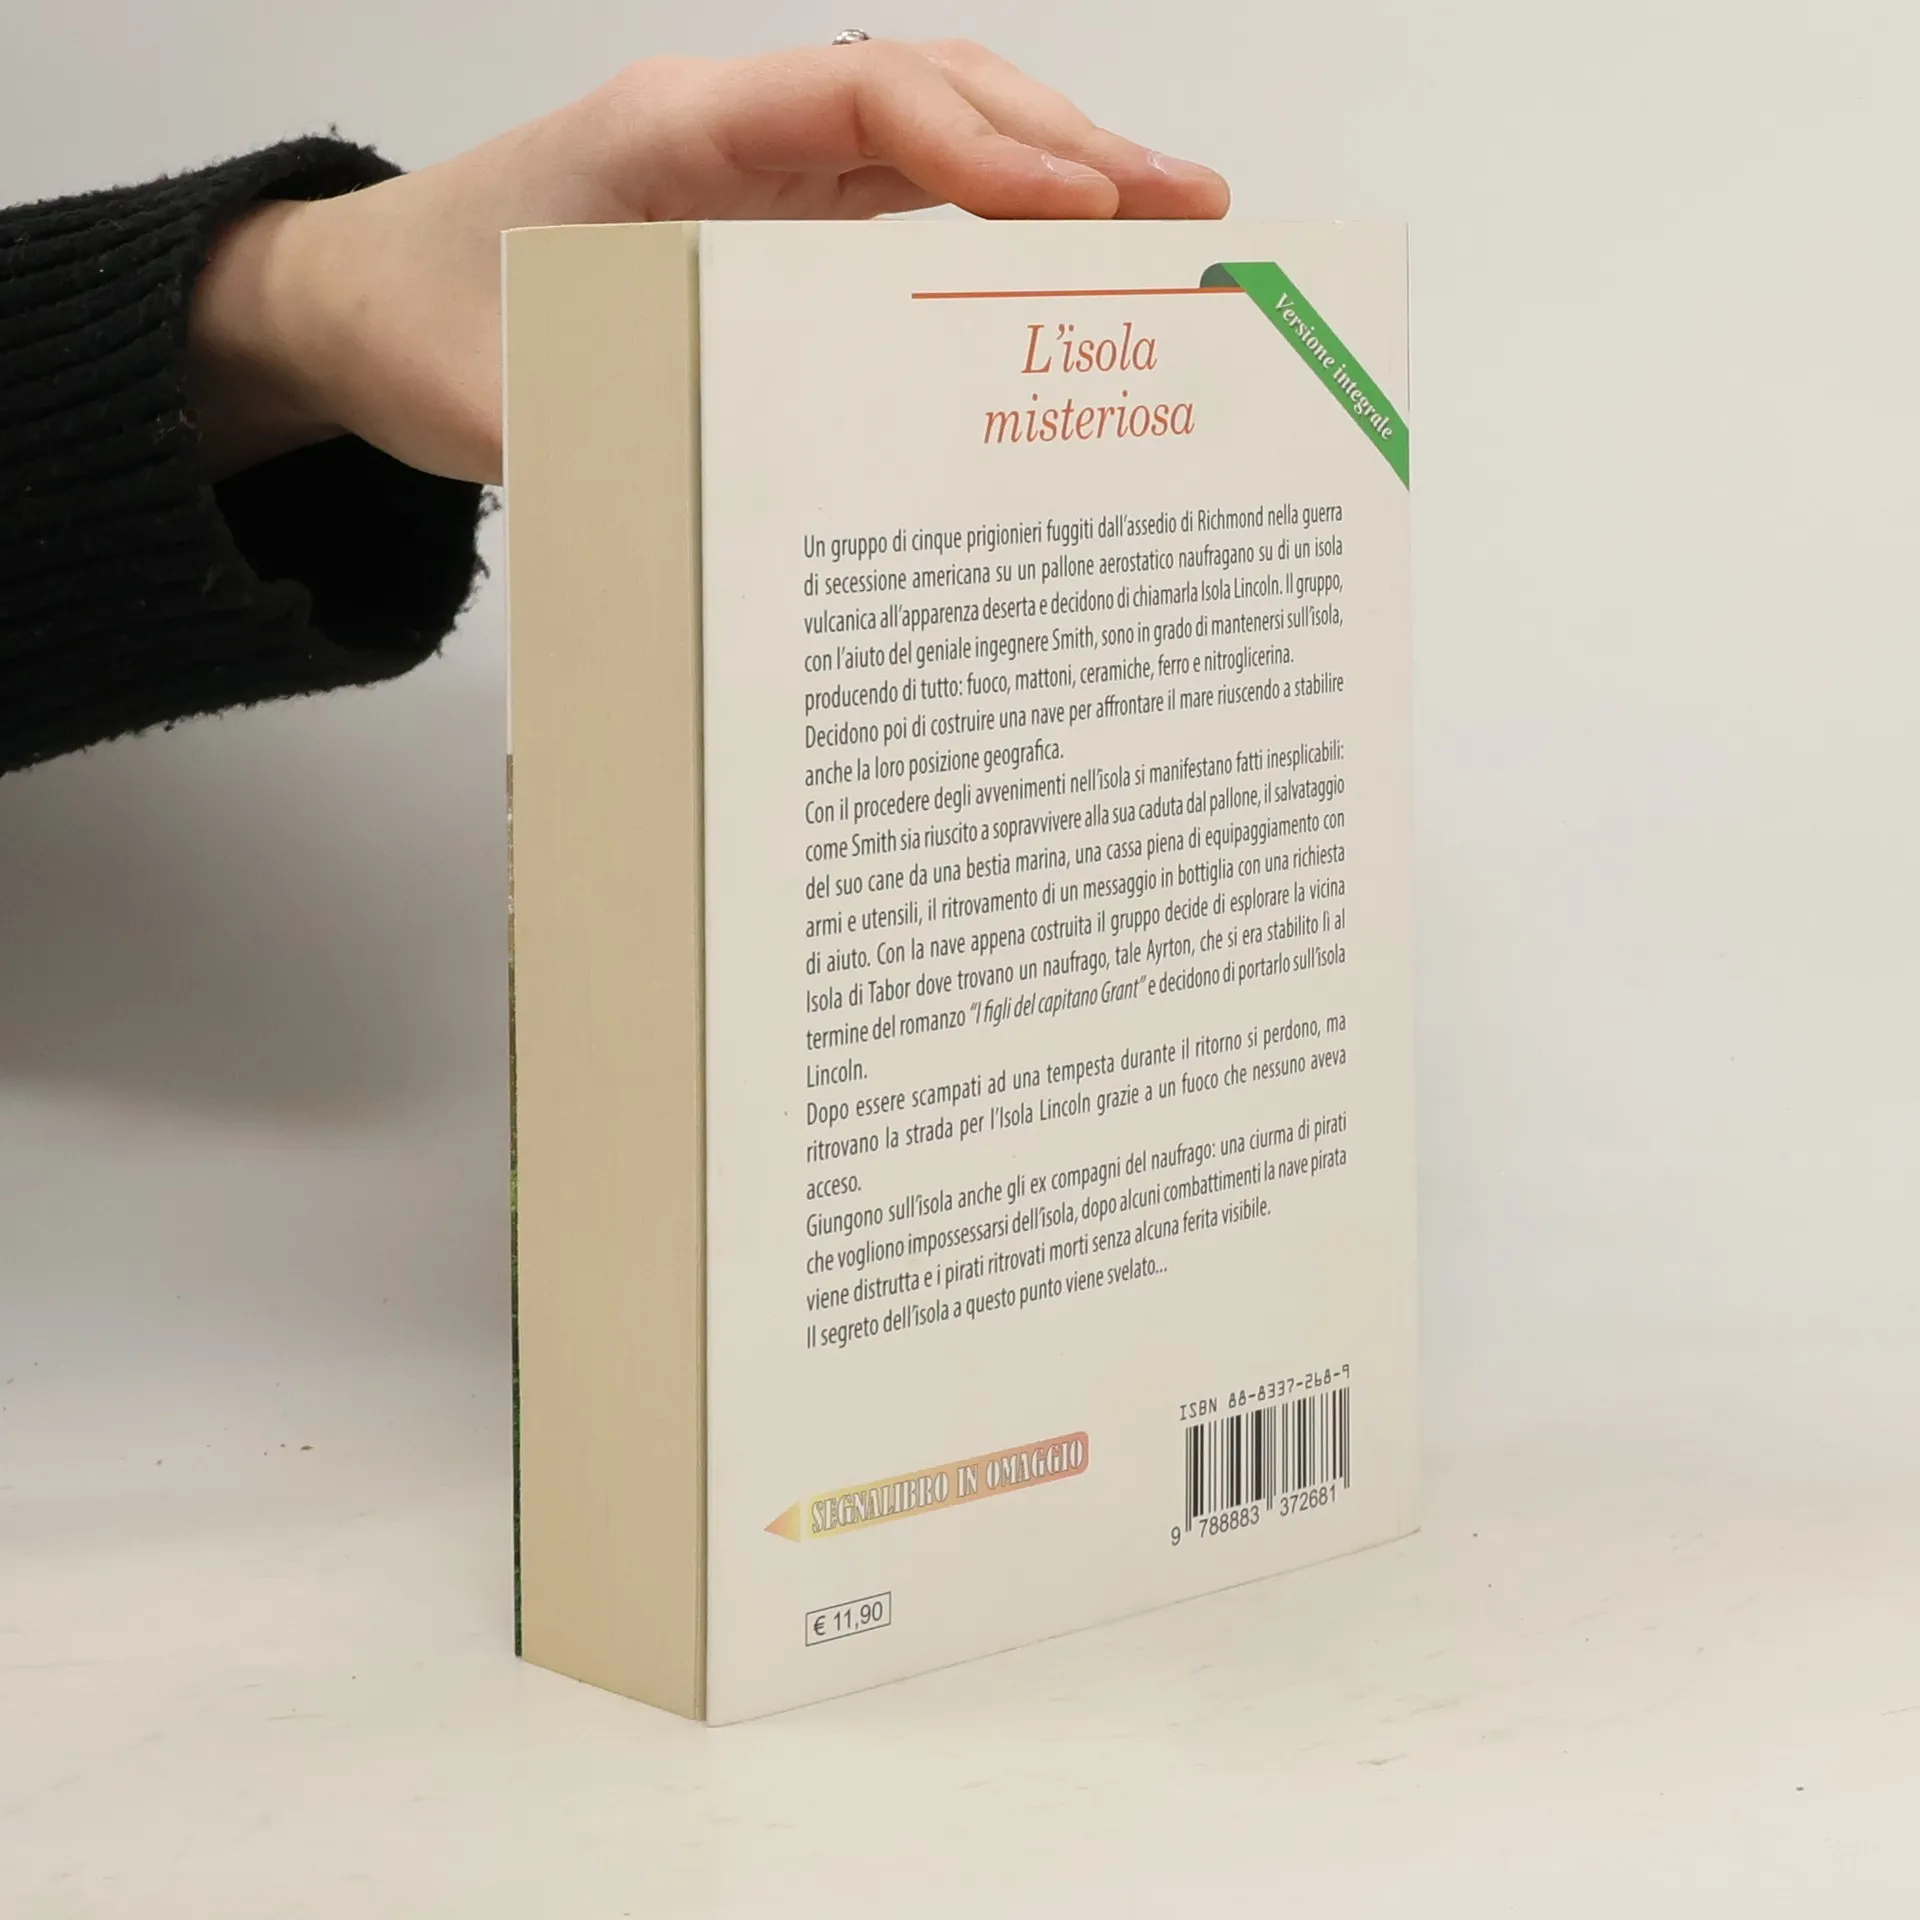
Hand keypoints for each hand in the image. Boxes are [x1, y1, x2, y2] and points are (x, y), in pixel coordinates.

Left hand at [189, 40, 1229, 482]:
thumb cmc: (424, 320)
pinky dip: (994, 223)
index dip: (978, 147)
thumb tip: (748, 533)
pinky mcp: (774, 223)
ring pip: (937, 140)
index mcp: (672, 134)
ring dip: (1055, 173)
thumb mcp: (503, 401)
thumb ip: (617, 448)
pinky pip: (904, 200)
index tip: (1080, 209)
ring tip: (1173, 222)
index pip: (857, 100)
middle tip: (1192, 206)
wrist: (365, 303)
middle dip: (1068, 144)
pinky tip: (1066, 265)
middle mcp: (736, 135)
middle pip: (933, 98)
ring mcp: (764, 173)